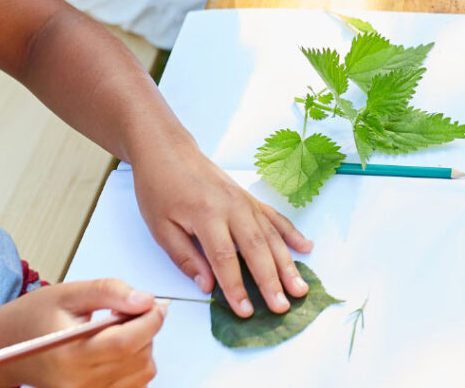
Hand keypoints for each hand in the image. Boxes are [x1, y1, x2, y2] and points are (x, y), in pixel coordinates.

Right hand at [0, 280, 163, 387]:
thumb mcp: (73, 292)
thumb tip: (146, 300)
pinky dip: (136, 366)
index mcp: (70, 353)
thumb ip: (112, 292)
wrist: (14, 348)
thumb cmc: (40, 317)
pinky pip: (133, 386)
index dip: (151, 320)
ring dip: (142, 348)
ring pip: (142, 374)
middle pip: (138, 358)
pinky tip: (118, 351)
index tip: (157, 305)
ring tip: (118, 333)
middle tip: (130, 314)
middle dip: (146, 330)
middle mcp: (76, 382)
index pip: (125, 343)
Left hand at [130, 142, 312, 317]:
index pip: (225, 258)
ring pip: (271, 234)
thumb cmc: (159, 189)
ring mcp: (244, 200)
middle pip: (256, 248)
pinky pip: (274, 216)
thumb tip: (208, 285)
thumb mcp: (160, 228)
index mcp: (206, 215)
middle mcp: (232, 206)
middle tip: (283, 306)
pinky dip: (291, 232)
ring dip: (287, 262)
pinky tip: (306, 247)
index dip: (236, 287)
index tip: (246, 312)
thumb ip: (185, 257)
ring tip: (300, 286)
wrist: (168, 151)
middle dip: (272, 280)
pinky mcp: (249, 197)